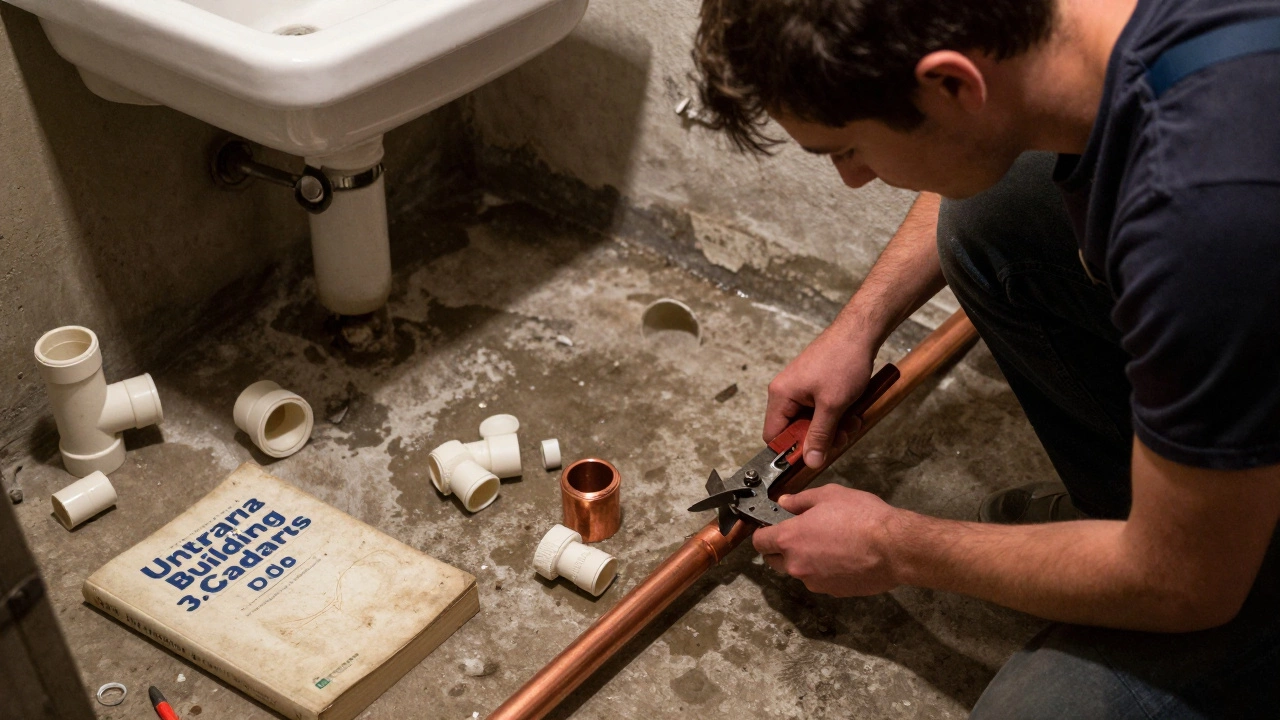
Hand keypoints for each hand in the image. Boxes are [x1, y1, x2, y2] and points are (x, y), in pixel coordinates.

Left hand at [752, 485, 899, 596]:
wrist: (894, 548)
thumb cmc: (862, 517)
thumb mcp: (829, 495)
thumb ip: (801, 500)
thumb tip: (785, 502)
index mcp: (790, 538)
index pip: (759, 541)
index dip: (763, 533)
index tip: (772, 527)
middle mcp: (796, 564)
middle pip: (774, 560)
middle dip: (781, 549)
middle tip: (801, 534)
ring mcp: (814, 581)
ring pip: (799, 571)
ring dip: (805, 560)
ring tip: (829, 544)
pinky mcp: (832, 592)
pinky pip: (820, 580)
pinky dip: (825, 571)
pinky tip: (843, 557)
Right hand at [765, 325, 874, 467]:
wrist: (860, 333)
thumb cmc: (843, 360)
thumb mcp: (833, 406)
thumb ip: (820, 436)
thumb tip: (811, 461)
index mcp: (781, 395)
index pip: (773, 435)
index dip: (790, 450)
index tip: (811, 457)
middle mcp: (786, 392)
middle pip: (795, 431)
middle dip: (820, 437)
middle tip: (841, 436)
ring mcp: (801, 389)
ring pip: (812, 422)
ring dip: (833, 427)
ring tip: (851, 420)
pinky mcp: (815, 386)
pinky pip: (821, 411)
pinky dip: (837, 415)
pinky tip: (852, 411)